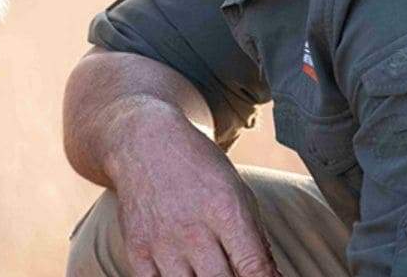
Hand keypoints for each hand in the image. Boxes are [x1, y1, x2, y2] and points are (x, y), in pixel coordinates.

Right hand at [104, 99, 280, 276]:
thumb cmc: (197, 167)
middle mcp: (193, 230)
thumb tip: (270, 276)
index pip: (254, 269)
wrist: (144, 144)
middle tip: (232, 269)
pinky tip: (182, 271)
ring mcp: (162, 243)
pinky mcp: (137, 250)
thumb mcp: (238, 192)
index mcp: (226, 211)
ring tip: (207, 268)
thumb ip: (255, 239)